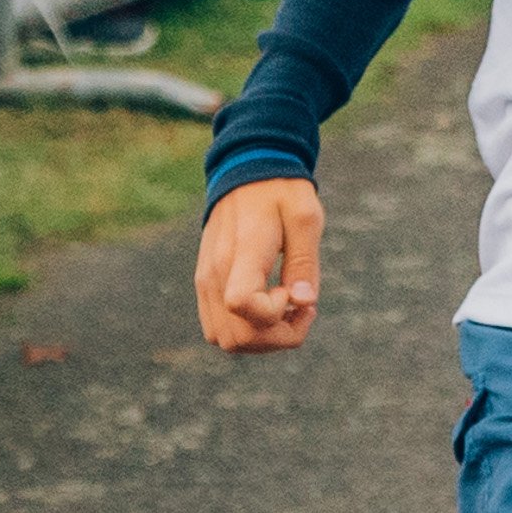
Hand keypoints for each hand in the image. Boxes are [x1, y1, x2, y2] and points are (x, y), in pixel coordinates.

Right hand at [196, 176, 323, 350]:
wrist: (246, 172)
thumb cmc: (281, 193)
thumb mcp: (306, 218)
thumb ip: (304, 263)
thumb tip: (304, 303)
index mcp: (240, 253)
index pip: (242, 304)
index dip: (273, 312)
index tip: (292, 290)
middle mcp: (214, 274)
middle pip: (237, 337)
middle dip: (278, 337)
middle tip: (302, 306)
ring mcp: (205, 282)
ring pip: (225, 340)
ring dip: (263, 338)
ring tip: (287, 307)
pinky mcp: (205, 285)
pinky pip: (218, 329)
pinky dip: (247, 331)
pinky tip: (270, 307)